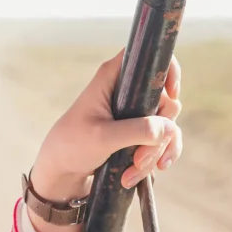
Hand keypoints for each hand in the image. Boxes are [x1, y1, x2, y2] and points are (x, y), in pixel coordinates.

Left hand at [29, 50, 182, 200]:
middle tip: (139, 157)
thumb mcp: (103, 138)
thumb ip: (138, 130)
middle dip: (159, 133)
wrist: (60, 172)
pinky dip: (156, 158)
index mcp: (112, 78)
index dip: (167, 69)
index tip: (172, 94)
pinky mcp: (137, 133)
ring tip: (133, 170)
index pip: (147, 57)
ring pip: (165, 125)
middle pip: (164, 100)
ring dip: (155, 152)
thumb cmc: (72, 146)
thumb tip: (169, 128)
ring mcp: (133, 113)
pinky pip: (162, 141)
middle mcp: (125, 91)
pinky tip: (137, 174)